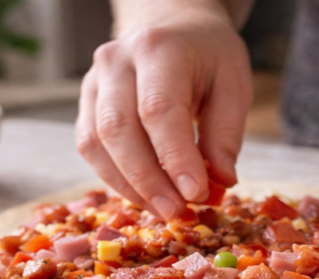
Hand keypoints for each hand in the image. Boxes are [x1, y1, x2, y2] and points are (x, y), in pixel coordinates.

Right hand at [76, 6, 251, 217]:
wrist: (170, 26)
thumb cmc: (207, 57)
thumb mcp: (233, 84)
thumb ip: (226, 133)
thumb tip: (219, 181)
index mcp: (159, 48)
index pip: (159, 110)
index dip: (175, 157)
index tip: (196, 194)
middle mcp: (116, 61)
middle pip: (119, 129)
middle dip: (149, 180)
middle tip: (178, 212)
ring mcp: (94, 81)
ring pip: (97, 143)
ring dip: (130, 186)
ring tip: (164, 209)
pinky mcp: (85, 103)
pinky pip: (90, 148)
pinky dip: (116, 178)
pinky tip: (145, 195)